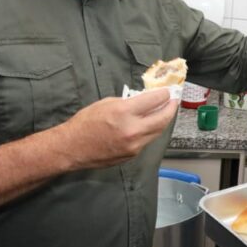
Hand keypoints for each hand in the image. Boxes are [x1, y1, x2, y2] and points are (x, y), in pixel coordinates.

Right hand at [56, 88, 179, 169]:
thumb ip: (128, 102)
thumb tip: (145, 100)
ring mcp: (134, 145)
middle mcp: (132, 129)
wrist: (72, 147)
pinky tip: (150, 125)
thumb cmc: (85, 123)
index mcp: (124, 112)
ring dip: (164, 120)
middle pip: (163, 118)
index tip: (167, 91)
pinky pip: (147, 140)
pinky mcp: (132, 154)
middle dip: (171, 108)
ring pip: (158, 131)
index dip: (164, 94)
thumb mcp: (106, 103)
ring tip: (166, 112)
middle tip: (174, 102)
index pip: (155, 100)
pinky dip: (151, 131)